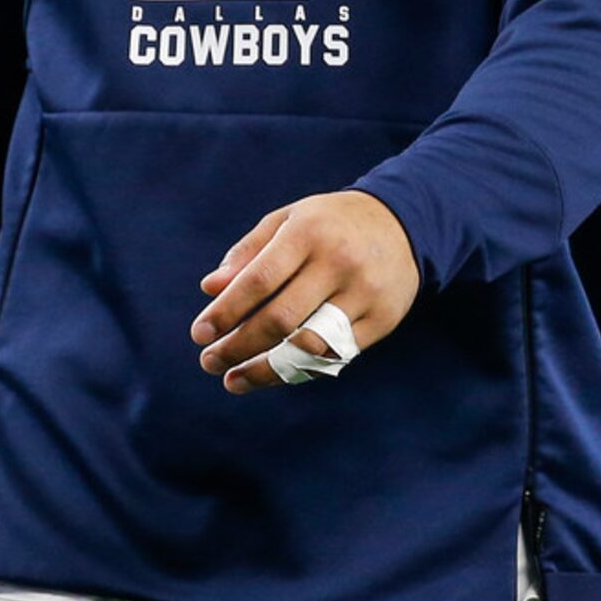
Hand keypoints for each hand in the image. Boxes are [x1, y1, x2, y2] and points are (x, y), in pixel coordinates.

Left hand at [191, 190, 419, 393]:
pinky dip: (301, 369)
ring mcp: (363, 293)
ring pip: (308, 345)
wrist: (402, 223)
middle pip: (280, 318)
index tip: (199, 333)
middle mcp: (338, 262)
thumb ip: (247, 253)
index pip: (259, 280)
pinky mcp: (382, 319)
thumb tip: (210, 290)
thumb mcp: (287, 221)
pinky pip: (336, 355)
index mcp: (308, 232)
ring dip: (266, 369)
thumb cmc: (328, 224)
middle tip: (209, 362)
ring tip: (233, 379)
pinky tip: (275, 374)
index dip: (226, 311)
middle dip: (238, 345)